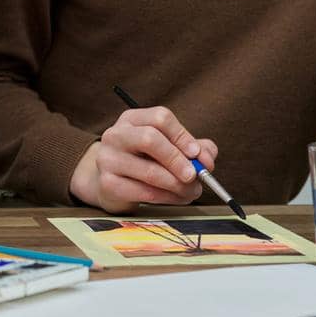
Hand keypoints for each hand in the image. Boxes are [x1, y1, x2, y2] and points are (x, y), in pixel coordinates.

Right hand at [70, 107, 218, 212]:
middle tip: (194, 175)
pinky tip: (176, 198)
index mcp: (132, 119)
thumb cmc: (145, 161)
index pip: (160, 118)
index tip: (198, 154)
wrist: (111, 182)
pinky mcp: (108, 183)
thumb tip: (207, 160)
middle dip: (177, 159)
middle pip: (150, 139)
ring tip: (191, 191)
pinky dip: (166, 197)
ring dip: (177, 185)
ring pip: (149, 171)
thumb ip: (194, 149)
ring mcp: (108, 159)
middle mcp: (116, 135)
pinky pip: (144, 192)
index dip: (183, 136)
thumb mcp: (169, 148)